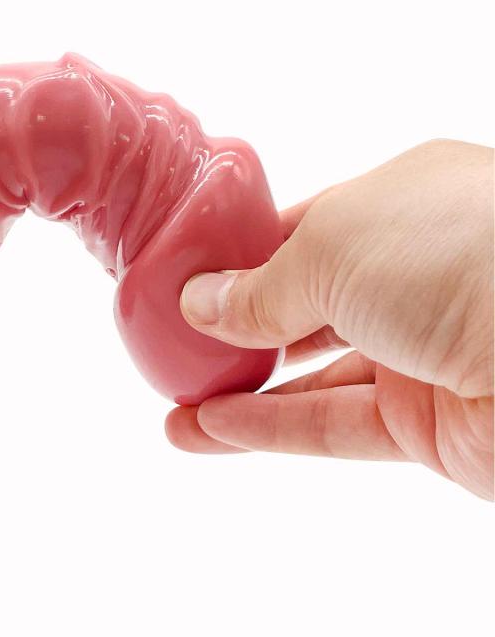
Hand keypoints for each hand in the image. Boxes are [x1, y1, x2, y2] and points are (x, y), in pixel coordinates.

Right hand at [170, 140, 493, 499]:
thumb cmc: (460, 253)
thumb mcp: (331, 248)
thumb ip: (259, 286)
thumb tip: (198, 303)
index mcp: (400, 206)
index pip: (303, 232)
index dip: (243, 257)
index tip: (186, 281)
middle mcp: (413, 276)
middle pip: (305, 306)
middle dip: (238, 328)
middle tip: (178, 346)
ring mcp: (423, 351)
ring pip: (313, 374)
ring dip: (241, 390)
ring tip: (176, 402)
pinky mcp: (430, 424)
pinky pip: (333, 424)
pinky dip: (268, 429)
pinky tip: (206, 429)